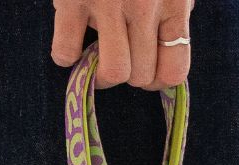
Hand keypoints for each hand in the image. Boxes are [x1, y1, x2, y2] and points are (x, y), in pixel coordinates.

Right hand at [51, 2, 195, 89]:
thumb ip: (170, 12)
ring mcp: (106, 1)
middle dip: (130, 75)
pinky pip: (67, 50)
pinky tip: (68, 49)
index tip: (146, 75)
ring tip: (95, 65)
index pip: (174, 71)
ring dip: (102, 77)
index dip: (158, 81)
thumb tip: (166, 56)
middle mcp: (144, 4)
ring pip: (114, 71)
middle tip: (118, 60)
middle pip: (142, 75)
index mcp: (173, 2)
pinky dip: (65, 56)